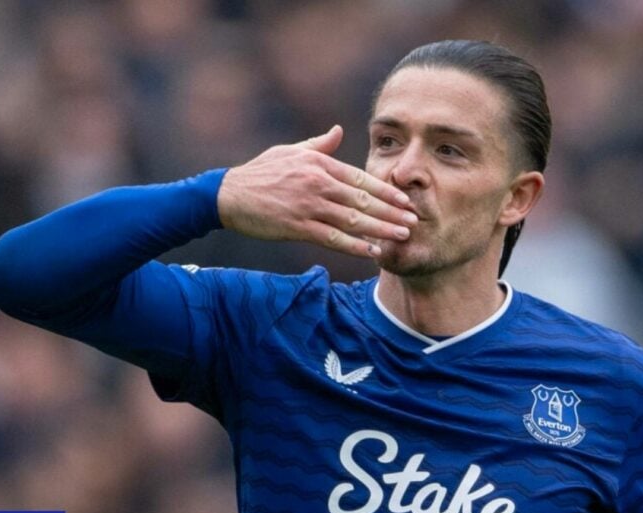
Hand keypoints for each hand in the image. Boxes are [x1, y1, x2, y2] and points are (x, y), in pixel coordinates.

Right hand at [217, 125, 416, 257]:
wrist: (228, 194)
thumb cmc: (259, 172)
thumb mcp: (290, 152)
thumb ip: (318, 145)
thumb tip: (338, 131)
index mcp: (319, 165)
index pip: (360, 179)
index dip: (386, 191)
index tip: (405, 199)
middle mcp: (317, 184)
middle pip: (363, 201)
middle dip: (391, 211)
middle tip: (414, 220)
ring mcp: (308, 206)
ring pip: (352, 220)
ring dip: (380, 229)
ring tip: (401, 236)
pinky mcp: (297, 227)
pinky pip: (332, 239)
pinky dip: (354, 246)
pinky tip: (371, 251)